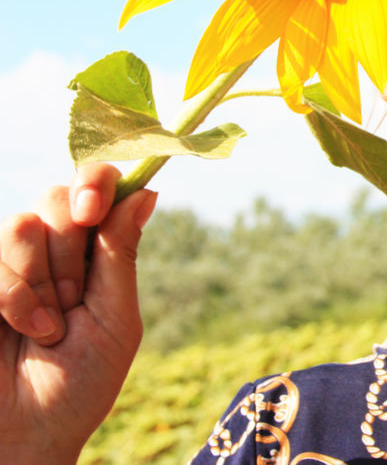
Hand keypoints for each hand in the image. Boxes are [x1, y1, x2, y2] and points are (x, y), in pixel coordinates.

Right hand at [0, 164, 155, 463]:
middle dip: (69, 251)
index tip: (93, 210)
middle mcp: (49, 249)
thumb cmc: (79, 385)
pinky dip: (13, 298)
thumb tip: (144, 191)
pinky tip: (24, 331)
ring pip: (20, 225)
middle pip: (56, 197)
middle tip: (73, 301)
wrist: (25, 434)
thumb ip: (120, 256)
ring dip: (41, 282)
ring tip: (48, 328)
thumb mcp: (115, 320)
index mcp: (93, 251)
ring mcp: (7, 264)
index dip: (95, 181)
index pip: (96, 185)